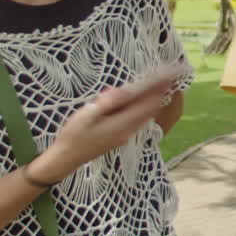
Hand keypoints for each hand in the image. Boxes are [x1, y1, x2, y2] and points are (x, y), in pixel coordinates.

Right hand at [29, 75, 174, 183]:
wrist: (67, 158)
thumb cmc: (74, 135)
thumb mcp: (87, 115)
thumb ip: (108, 103)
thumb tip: (125, 90)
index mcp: (121, 124)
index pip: (146, 104)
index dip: (158, 89)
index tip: (168, 77)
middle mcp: (128, 131)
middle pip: (149, 110)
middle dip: (160, 93)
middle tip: (169, 78)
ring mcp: (124, 135)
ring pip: (145, 116)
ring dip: (153, 101)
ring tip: (160, 87)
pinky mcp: (119, 137)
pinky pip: (137, 120)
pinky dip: (143, 109)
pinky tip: (140, 102)